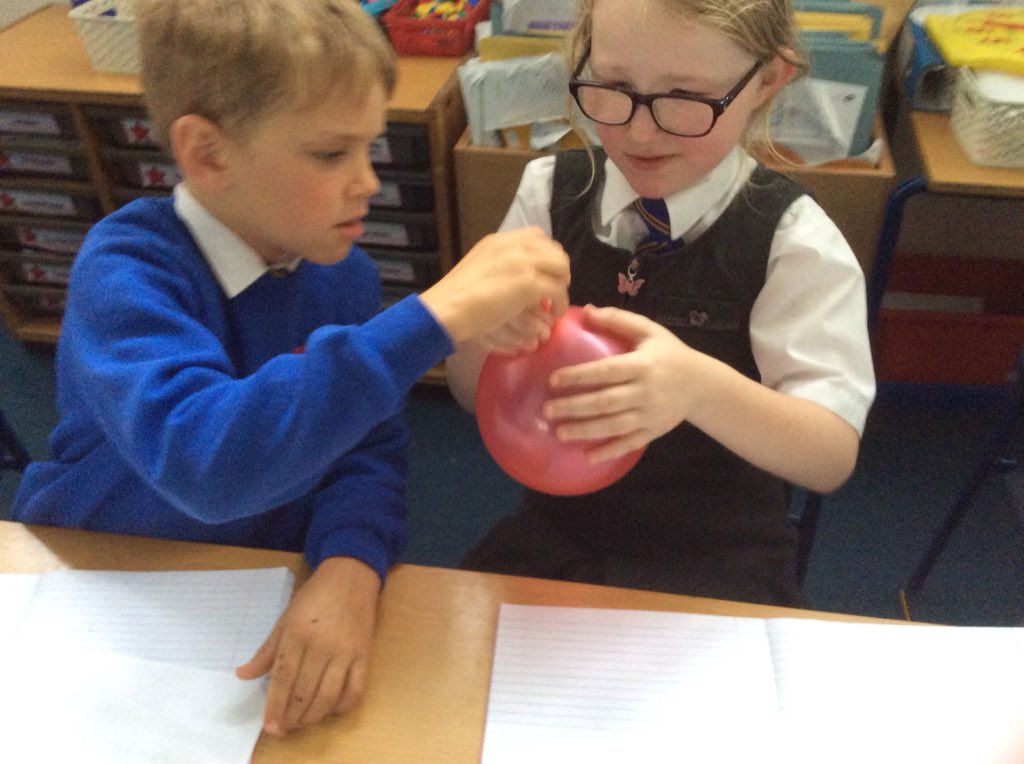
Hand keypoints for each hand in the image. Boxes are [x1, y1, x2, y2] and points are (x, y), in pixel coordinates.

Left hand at [235, 556, 380, 735]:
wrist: (352, 575)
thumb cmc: (315, 595)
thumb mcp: (285, 618)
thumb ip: (266, 650)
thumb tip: (243, 674)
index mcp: (297, 634)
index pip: (283, 678)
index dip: (275, 706)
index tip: (269, 726)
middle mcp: (322, 645)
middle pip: (304, 691)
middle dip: (291, 716)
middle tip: (283, 730)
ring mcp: (346, 651)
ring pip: (328, 696)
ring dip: (313, 716)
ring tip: (302, 723)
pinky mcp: (364, 654)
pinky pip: (355, 689)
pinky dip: (343, 705)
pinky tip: (331, 710)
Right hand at [419, 227, 569, 344]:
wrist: (446, 309)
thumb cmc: (455, 298)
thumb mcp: (477, 270)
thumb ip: (497, 266)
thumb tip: (514, 278)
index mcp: (498, 240)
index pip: (536, 235)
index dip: (546, 254)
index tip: (545, 273)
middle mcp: (512, 245)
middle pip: (553, 249)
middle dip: (558, 270)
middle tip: (554, 289)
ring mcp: (522, 262)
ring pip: (561, 266)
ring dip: (562, 285)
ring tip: (555, 303)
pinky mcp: (529, 282)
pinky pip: (558, 290)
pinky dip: (561, 303)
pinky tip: (554, 314)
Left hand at [541, 305, 706, 461]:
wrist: (702, 384)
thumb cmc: (669, 354)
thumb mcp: (649, 331)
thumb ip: (618, 320)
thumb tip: (585, 310)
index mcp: (642, 365)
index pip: (606, 371)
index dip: (579, 376)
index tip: (554, 380)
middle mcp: (645, 391)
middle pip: (606, 402)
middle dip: (575, 407)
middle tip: (548, 410)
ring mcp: (650, 414)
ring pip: (615, 425)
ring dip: (586, 430)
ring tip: (559, 432)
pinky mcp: (653, 431)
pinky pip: (629, 443)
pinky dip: (610, 451)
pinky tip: (588, 456)